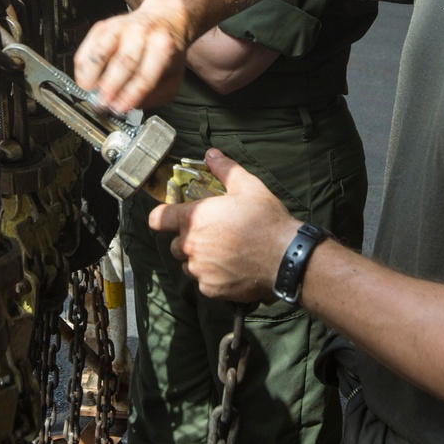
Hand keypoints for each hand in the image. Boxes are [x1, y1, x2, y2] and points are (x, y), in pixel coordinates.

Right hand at [75, 2, 188, 111]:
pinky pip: (87, 48)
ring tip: (89, 93)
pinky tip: (84, 81)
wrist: (163, 20)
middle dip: (109, 87)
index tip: (119, 108)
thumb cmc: (165, 52)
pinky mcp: (102, 27)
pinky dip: (82, 68)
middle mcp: (141, 33)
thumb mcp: (172, 77)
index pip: (145, 74)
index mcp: (162, 46)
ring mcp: (120, 27)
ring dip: (91, 77)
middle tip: (101, 104)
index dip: (130, 94)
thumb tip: (129, 107)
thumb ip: (154, 95)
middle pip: (122, 62)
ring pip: (100, 53)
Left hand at [148, 151, 297, 302]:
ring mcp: (199, 270)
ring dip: (199, 259)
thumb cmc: (266, 220)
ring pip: (189, 264)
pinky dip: (213, 277)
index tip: (172, 217)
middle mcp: (190, 245)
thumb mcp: (248, 186)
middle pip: (175, 244)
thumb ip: (225, 169)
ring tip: (224, 252)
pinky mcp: (211, 289)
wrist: (285, 258)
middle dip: (189, 239)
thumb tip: (211, 154)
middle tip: (213, 235)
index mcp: (193, 218)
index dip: (163, 217)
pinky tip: (232, 268)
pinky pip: (203, 282)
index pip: (158, 218)